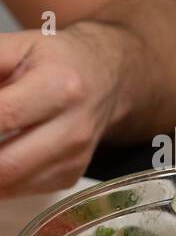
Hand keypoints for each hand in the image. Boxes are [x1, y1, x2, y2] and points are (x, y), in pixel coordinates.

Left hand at [0, 22, 136, 196]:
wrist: (105, 79)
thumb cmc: (54, 60)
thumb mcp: (15, 47)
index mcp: (60, 87)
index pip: (3, 116)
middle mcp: (74, 129)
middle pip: (6, 163)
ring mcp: (75, 158)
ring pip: (10, 183)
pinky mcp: (70, 175)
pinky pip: (20, 188)